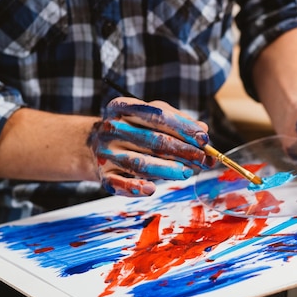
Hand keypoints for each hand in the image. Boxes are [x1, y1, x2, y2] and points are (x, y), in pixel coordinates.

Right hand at [86, 97, 215, 196]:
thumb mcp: (150, 115)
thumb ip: (177, 120)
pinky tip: (152, 189)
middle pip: (153, 141)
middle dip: (182, 150)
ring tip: (188, 172)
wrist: (92, 146)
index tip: (203, 139)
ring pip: (140, 163)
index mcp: (122, 107)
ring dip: (168, 169)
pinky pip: (119, 184)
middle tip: (202, 159)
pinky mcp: (102, 175)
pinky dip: (135, 187)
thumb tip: (203, 130)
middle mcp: (111, 128)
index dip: (183, 128)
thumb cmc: (132, 128)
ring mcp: (105, 152)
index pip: (158, 116)